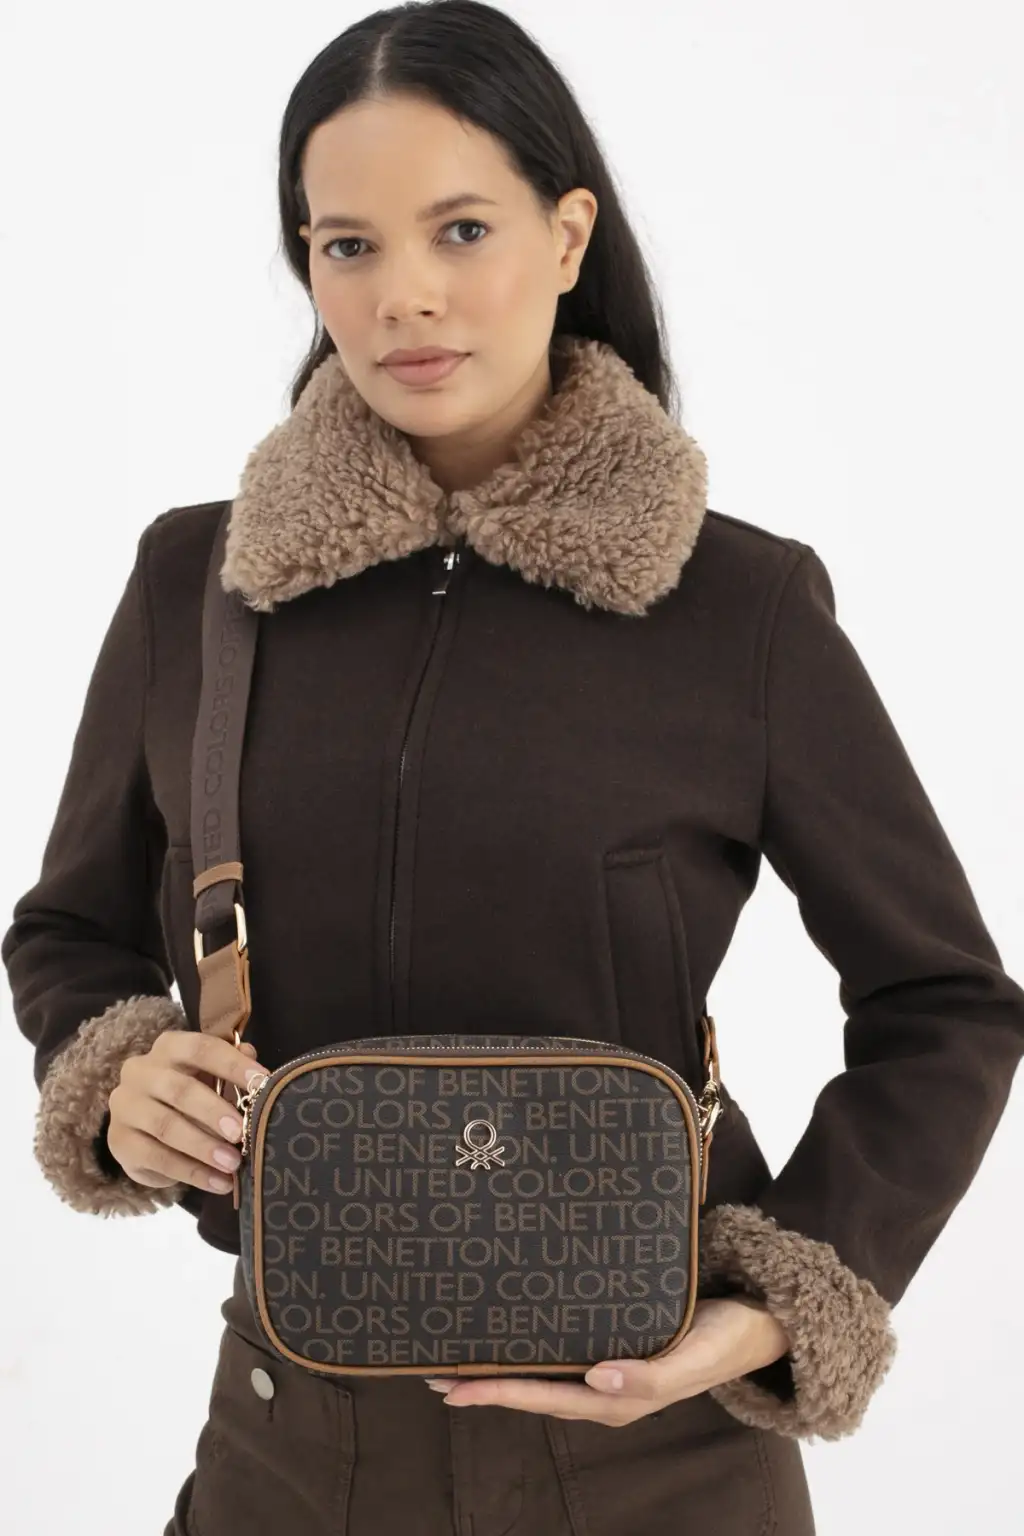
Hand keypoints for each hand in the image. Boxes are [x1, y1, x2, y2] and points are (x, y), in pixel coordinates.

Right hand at [106, 1031, 269, 1194]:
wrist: (144, 1128)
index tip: (262, 1082)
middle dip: (213, 1112)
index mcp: (168, 1047)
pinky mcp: (119, 1142)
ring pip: (165, 1126)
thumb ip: (231, 1067)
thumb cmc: (188, 1096)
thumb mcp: (210, 1078)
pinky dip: (191, 1173)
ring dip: (203, 1147)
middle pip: (179, 1089)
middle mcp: (139, 1072)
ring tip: (232, 1164)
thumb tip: (251, 1055)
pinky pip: (156, 1159)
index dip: (232, 1064)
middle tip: (240, 1132)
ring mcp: (125, 1107)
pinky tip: (218, 1183)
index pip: (200, 1048)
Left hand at [424, 1297, 790, 1423]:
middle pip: (533, 1390)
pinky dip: (530, 1346)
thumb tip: (597, 1379)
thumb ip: (653, 1375)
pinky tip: (511, 1331)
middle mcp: (605, 1387)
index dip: (496, 1392)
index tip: (452, 1387)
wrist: (756, 1318)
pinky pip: (562, 1351)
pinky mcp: (614, 1342)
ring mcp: (609, 1368)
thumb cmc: (724, 1336)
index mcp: (619, 1397)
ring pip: (544, 1372)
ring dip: (501, 1366)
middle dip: (484, 1384)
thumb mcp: (696, 1355)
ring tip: (454, 1356)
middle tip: (432, 1371)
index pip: (544, 1396)